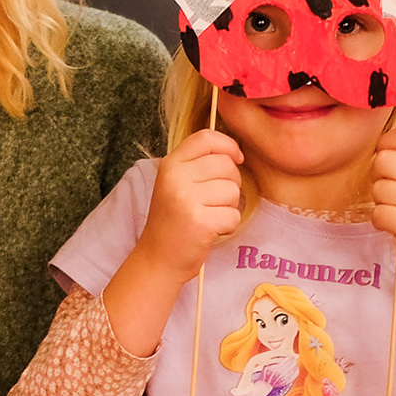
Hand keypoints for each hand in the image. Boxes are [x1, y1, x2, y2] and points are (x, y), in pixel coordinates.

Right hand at [101, 131, 244, 357]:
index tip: (236, 158)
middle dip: (231, 183)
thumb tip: (235, 153)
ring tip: (209, 216)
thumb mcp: (177, 183)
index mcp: (170, 164)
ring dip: (228, 207)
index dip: (228, 145)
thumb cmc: (173, 220)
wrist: (158, 258)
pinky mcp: (200, 223)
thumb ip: (198, 164)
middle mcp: (176, 178)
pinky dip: (228, 226)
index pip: (206, 138)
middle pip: (226, 165)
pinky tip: (211, 230)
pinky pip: (233, 215)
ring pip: (232, 191)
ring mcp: (186, 200)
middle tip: (215, 201)